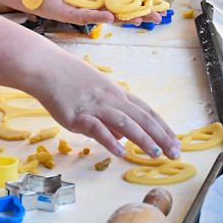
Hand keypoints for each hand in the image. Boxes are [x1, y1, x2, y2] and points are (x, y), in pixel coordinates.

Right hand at [31, 54, 180, 158]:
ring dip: (143, 139)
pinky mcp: (77, 115)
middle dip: (161, 136)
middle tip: (176, 152)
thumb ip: (112, 114)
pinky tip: (120, 153)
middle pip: (142, 119)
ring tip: (156, 154)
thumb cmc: (70, 79)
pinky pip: (97, 129)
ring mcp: (95, 107)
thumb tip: (122, 137)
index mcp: (118, 94)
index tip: (176, 141)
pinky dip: (109, 141)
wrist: (47, 68)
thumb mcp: (98, 93)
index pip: (147, 112)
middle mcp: (111, 100)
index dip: (163, 127)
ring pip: (125, 124)